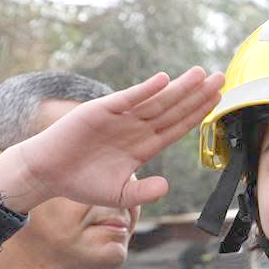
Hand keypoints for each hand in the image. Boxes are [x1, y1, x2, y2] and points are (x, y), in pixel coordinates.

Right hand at [0, 68, 221, 213]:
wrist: (47, 173)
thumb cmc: (82, 182)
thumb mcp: (120, 194)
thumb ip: (145, 192)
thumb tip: (167, 186)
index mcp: (144, 146)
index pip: (178, 126)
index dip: (199, 113)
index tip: (218, 100)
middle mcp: (136, 128)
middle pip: (174, 109)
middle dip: (197, 94)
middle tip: (220, 78)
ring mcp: (120, 118)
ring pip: (156, 101)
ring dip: (179, 88)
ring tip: (200, 74)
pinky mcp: (100, 111)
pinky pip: (127, 99)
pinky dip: (145, 89)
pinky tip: (163, 80)